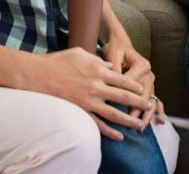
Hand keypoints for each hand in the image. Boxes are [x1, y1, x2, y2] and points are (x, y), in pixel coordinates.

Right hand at [30, 47, 153, 139]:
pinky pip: (97, 124)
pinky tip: (119, 136)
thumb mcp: (81, 53)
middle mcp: (97, 86)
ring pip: (114, 114)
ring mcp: (88, 101)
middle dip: (139, 102)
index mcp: (98, 70)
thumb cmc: (59, 61)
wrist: (38, 75)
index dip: (135, 85)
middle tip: (149, 106)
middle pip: (123, 97)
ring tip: (139, 125)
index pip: (123, 79)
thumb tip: (110, 66)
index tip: (142, 89)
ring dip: (129, 120)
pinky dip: (109, 132)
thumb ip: (98, 60)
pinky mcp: (80, 111)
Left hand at [101, 34, 165, 129]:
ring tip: (141, 127)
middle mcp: (149, 73)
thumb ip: (113, 68)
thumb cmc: (115, 50)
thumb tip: (111, 84)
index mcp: (142, 65)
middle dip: (137, 109)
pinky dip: (158, 110)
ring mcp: (150, 81)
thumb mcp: (113, 55)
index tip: (116, 108)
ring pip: (150, 100)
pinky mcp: (149, 87)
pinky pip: (156, 100)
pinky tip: (160, 121)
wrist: (121, 44)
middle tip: (130, 121)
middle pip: (143, 95)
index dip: (124, 96)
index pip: (132, 84)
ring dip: (146, 114)